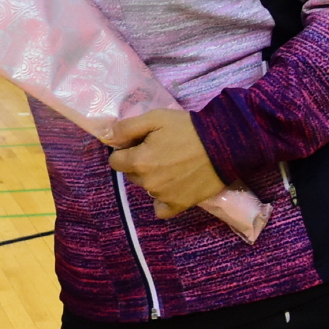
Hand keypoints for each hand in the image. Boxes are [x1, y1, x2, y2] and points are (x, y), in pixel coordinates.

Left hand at [107, 109, 226, 218]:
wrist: (222, 144)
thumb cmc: (187, 128)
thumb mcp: (155, 118)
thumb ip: (127, 128)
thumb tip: (106, 136)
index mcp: (138, 161)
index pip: (115, 161)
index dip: (126, 150)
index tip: (140, 143)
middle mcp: (148, 182)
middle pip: (132, 174)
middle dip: (139, 163)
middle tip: (159, 151)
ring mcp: (163, 196)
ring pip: (147, 188)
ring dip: (152, 178)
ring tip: (171, 165)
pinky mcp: (179, 205)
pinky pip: (160, 209)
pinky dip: (162, 200)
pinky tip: (171, 188)